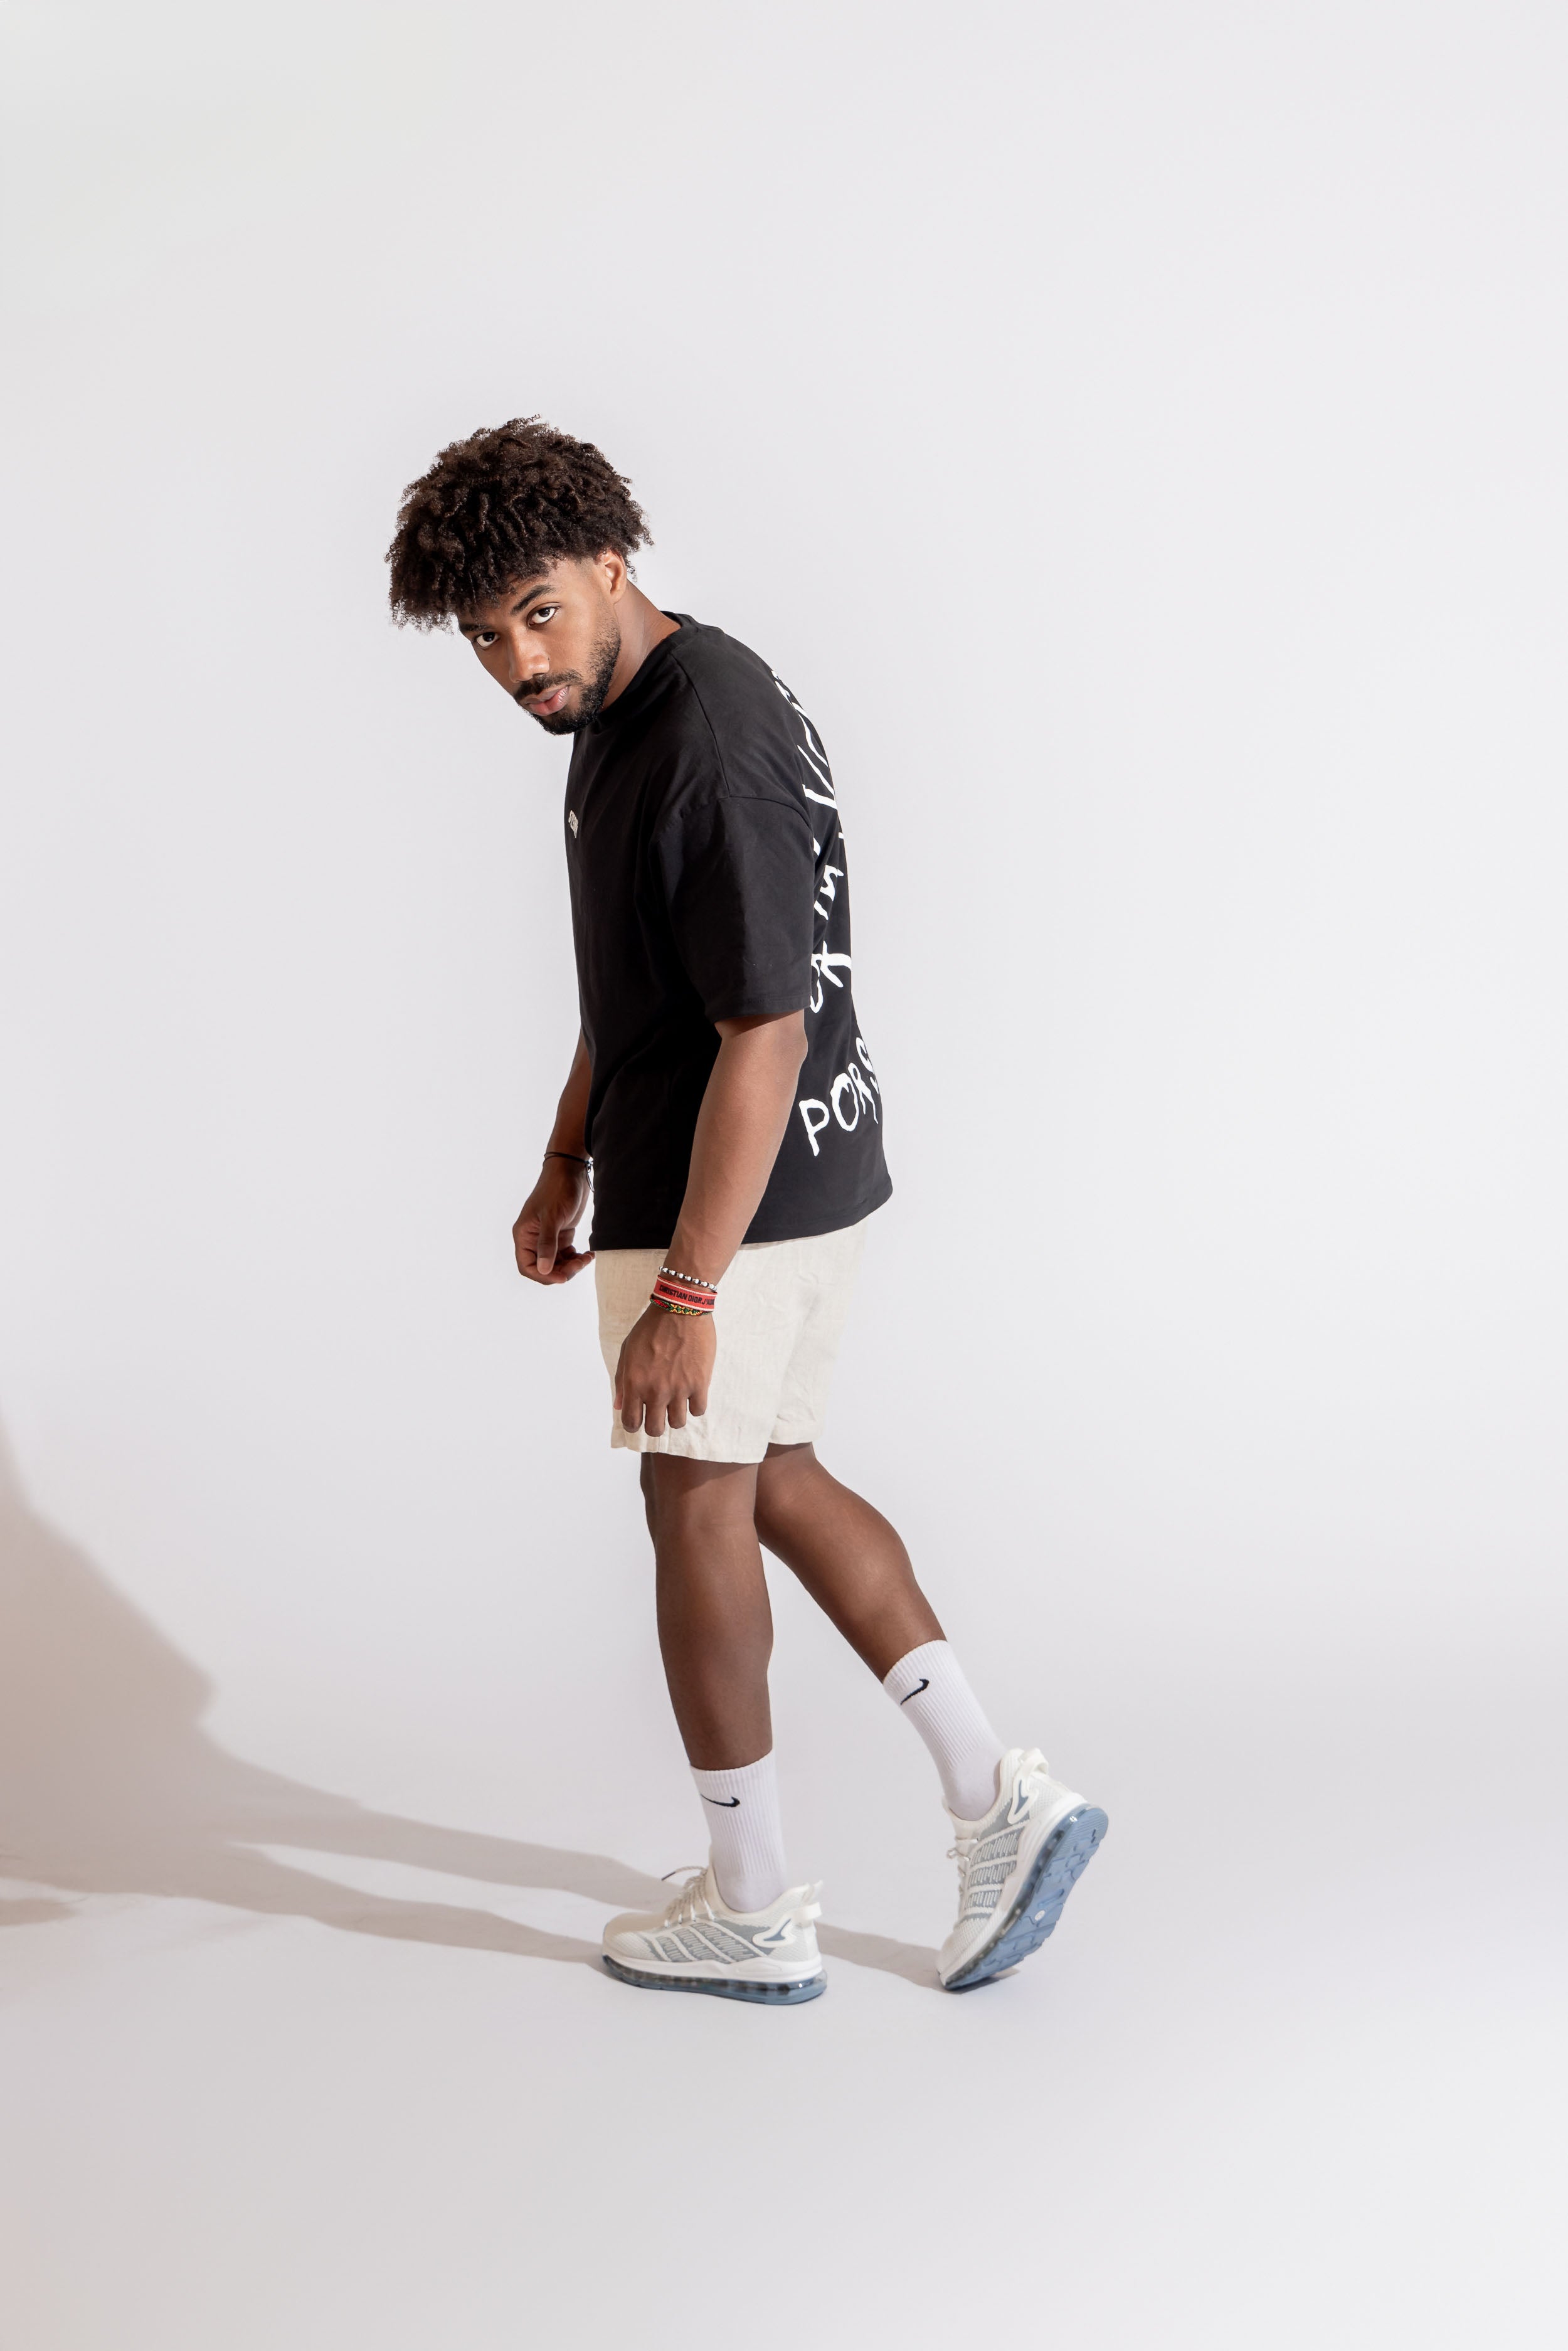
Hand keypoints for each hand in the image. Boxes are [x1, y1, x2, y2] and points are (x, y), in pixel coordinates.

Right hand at [513, 1159, 593, 1284]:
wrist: (571, 1170)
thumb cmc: (557, 1189)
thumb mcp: (552, 1217)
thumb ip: (547, 1244)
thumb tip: (544, 1270)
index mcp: (524, 1235)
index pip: (527, 1267)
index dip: (544, 1275)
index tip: (563, 1276)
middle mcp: (533, 1239)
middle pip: (544, 1268)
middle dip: (562, 1271)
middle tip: (580, 1264)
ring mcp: (548, 1237)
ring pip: (557, 1263)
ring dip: (572, 1265)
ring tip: (586, 1258)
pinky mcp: (561, 1234)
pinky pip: (566, 1255)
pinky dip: (576, 1258)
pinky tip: (587, 1253)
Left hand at [614, 1304, 714, 1435]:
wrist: (680, 1309)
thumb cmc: (650, 1327)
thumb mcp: (627, 1350)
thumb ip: (621, 1380)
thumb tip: (618, 1405)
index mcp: (634, 1383)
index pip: (631, 1422)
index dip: (634, 1424)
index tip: (639, 1418)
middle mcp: (655, 1391)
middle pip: (655, 1429)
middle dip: (656, 1424)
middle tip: (659, 1413)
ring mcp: (678, 1389)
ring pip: (678, 1423)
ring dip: (676, 1415)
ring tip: (677, 1401)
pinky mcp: (700, 1383)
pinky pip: (699, 1410)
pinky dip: (695, 1405)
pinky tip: (692, 1392)